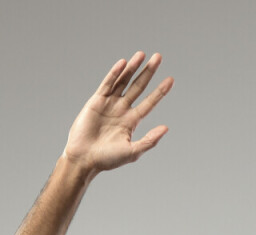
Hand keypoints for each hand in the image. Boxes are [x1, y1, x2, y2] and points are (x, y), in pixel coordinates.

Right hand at [63, 52, 172, 175]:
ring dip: (133, 68)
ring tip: (142, 54)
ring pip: (123, 81)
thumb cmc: (107, 159)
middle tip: (158, 57)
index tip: (171, 79)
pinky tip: (123, 63)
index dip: (160, 91)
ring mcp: (109, 104)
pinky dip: (115, 73)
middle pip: (138, 87)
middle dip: (148, 72)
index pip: (149, 102)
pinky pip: (107, 83)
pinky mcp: (96, 100)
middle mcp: (122, 110)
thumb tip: (166, 128)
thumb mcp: (132, 152)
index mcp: (131, 121)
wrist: (84, 158)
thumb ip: (149, 140)